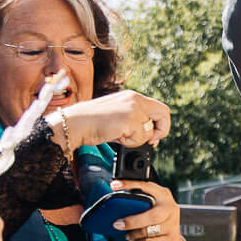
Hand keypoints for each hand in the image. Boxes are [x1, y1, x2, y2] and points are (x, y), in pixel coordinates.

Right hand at [50, 90, 169, 149]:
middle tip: (151, 141)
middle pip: (164, 113)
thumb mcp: (118, 117)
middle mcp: (135, 99)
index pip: (159, 108)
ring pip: (150, 130)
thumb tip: (149, 136)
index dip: (160, 123)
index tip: (153, 136)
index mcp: (132, 97)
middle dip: (161, 130)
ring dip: (137, 139)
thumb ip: (134, 121)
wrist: (76, 123)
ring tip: (120, 136)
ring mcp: (134, 109)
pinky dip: (129, 143)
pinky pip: (141, 138)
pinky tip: (116, 137)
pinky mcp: (130, 120)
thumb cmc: (93, 123)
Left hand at [113, 179, 188, 240]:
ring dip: (134, 234)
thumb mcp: (152, 207)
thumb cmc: (158, 222)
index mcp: (163, 195)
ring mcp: (173, 225)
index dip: (130, 184)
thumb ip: (140, 203)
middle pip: (152, 215)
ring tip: (128, 235)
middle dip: (132, 221)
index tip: (114, 185)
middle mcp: (170, 208)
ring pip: (149, 230)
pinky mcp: (171, 240)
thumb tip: (116, 205)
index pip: (147, 186)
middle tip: (117, 224)